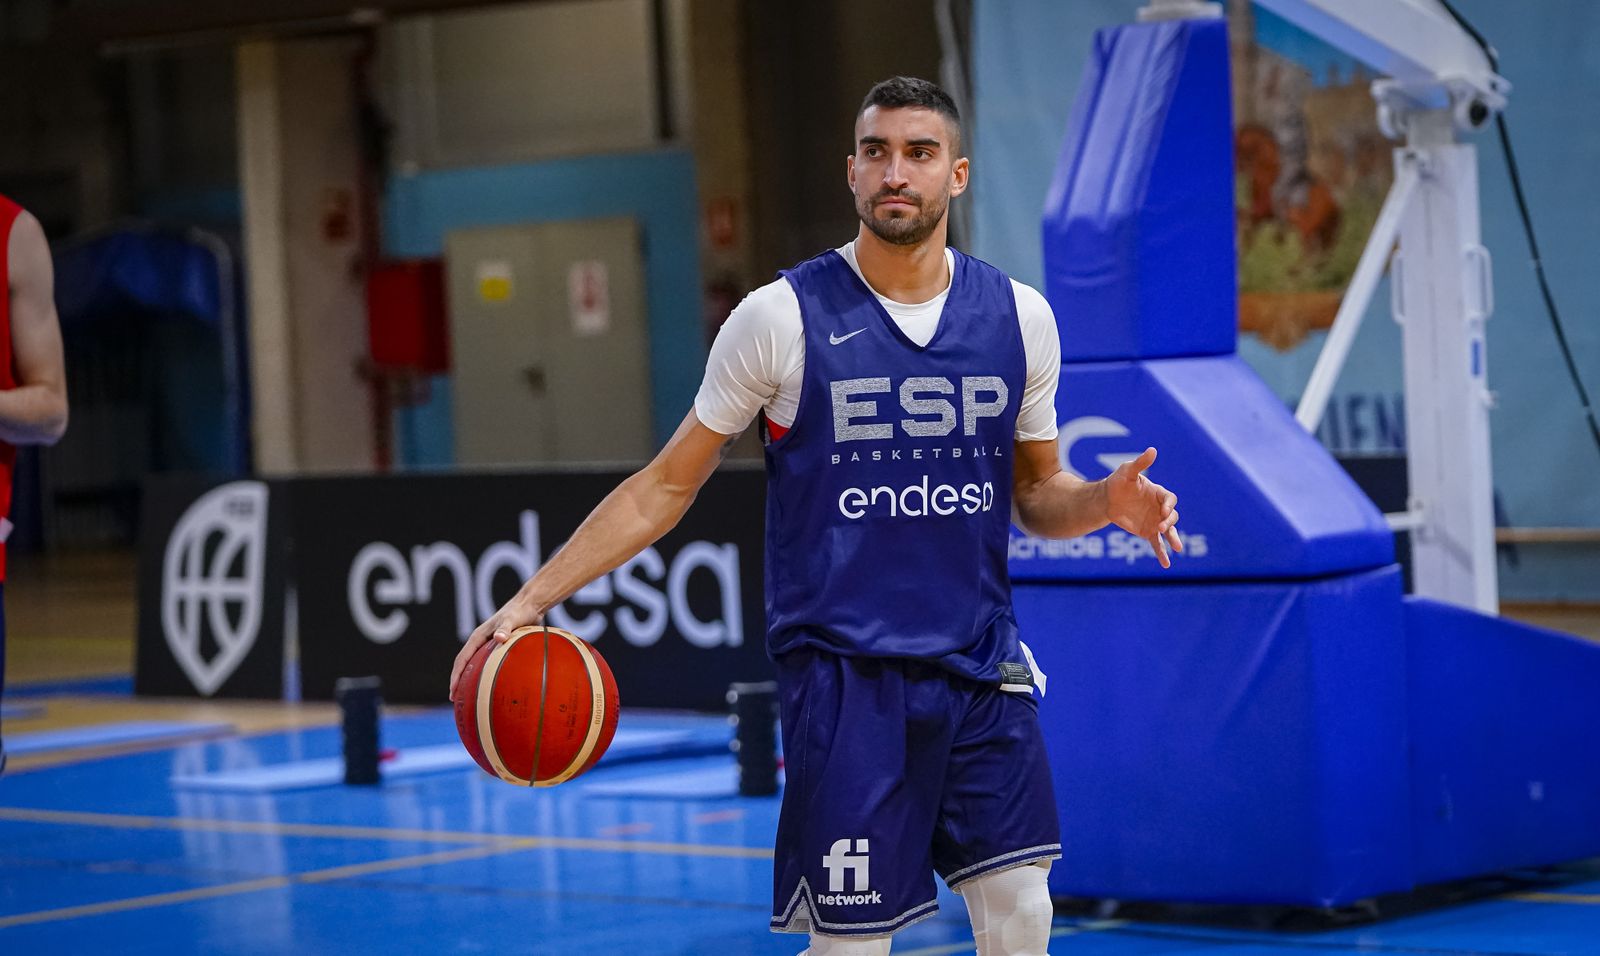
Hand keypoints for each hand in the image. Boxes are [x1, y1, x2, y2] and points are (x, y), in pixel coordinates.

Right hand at [448, 595, 543, 700]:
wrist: (530, 605)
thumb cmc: (520, 611)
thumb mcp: (512, 619)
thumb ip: (506, 628)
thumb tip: (499, 638)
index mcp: (478, 636)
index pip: (462, 659)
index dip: (456, 675)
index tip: (453, 690)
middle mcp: (480, 641)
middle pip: (464, 664)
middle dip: (458, 681)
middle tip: (455, 699)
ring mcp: (489, 644)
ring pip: (474, 664)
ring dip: (469, 679)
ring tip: (467, 696)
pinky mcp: (498, 646)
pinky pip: (487, 663)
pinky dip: (484, 675)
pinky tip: (489, 686)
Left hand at [1104, 447, 1181, 568]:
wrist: (1107, 499)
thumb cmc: (1118, 482)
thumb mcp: (1127, 471)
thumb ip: (1140, 463)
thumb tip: (1153, 449)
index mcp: (1159, 493)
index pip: (1169, 499)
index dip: (1168, 505)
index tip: (1163, 511)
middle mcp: (1160, 508)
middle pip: (1172, 516)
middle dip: (1169, 522)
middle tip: (1161, 526)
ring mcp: (1155, 521)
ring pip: (1169, 531)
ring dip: (1173, 538)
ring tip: (1177, 548)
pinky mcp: (1148, 532)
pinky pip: (1158, 544)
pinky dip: (1162, 553)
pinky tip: (1166, 564)